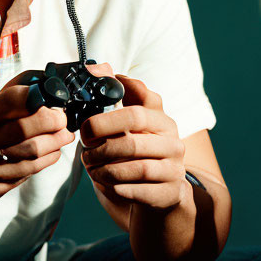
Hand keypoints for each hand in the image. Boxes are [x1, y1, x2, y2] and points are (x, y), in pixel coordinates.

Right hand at [0, 71, 75, 209]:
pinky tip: (53, 151)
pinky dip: (49, 158)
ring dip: (57, 141)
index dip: (37, 97)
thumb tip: (47, 80)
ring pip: (32, 151)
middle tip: (63, 118)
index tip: (54, 97)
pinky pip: (31, 170)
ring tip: (65, 134)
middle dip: (53, 121)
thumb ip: (14, 96)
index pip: (9, 102)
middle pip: (24, 128)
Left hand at [80, 74, 186, 210]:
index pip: (139, 109)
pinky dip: (118, 188)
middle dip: (102, 147)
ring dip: (106, 170)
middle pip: (133, 140)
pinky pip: (140, 190)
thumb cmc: (138, 153)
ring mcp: (174, 168)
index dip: (108, 117)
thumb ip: (117, 96)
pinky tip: (108, 184)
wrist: (161, 192)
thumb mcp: (131, 125)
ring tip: (93, 169)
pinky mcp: (171, 192)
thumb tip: (97, 67)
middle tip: (85, 152)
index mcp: (162, 120)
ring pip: (137, 168)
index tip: (86, 125)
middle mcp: (173, 141)